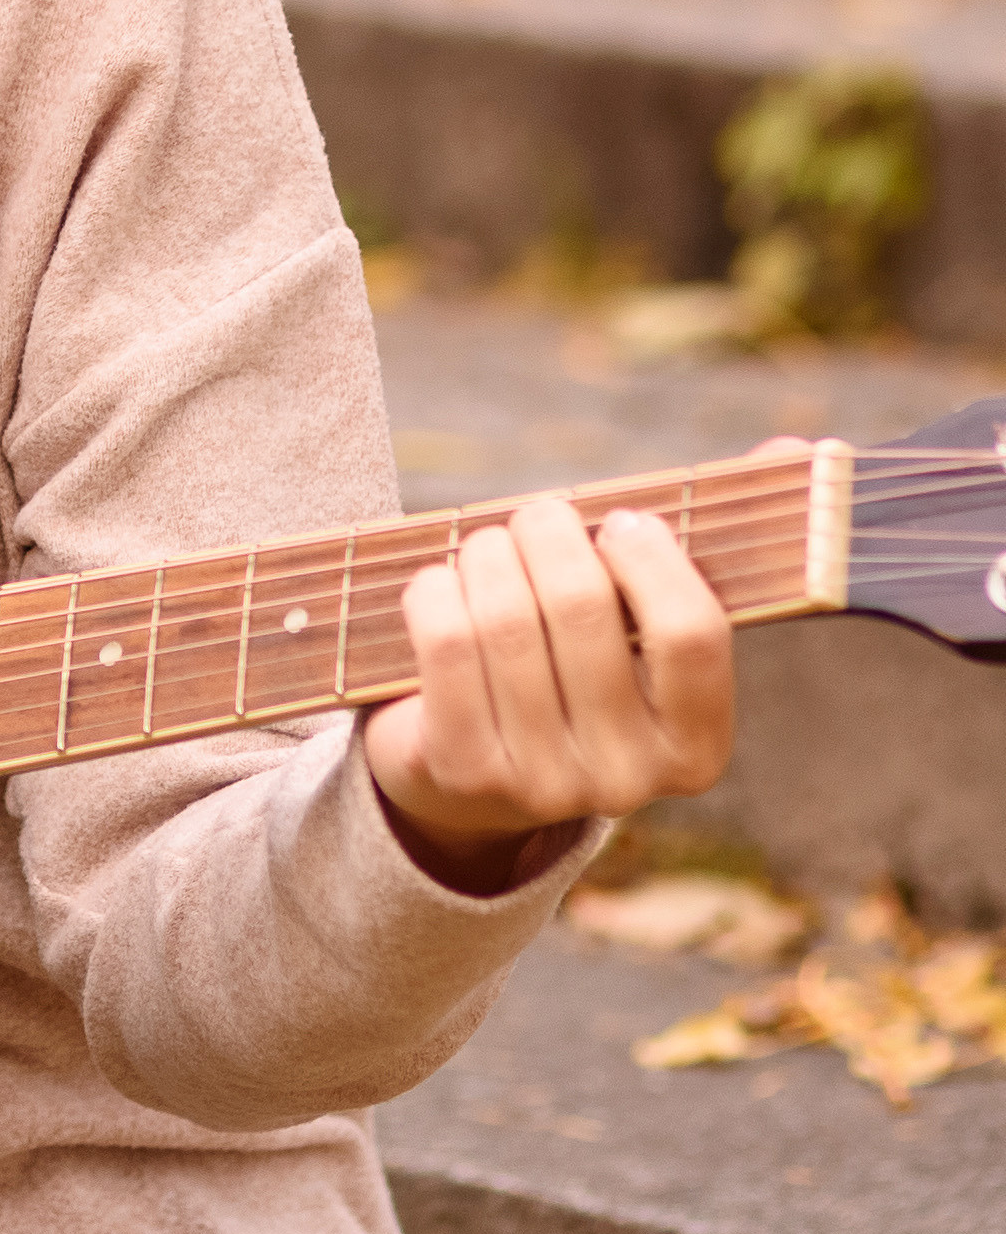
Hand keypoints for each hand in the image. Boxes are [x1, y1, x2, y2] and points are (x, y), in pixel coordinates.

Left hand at [362, 496, 734, 896]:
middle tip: (537, 519)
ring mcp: (544, 785)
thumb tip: (796, 448)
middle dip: (548, 533)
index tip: (625, 522)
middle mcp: (629, 780)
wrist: (469, 780)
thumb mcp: (644, 625)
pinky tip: (442, 586)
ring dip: (485, 555)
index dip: (651, 557)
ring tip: (487, 548)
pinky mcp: (464, 774)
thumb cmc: (574, 669)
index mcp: (698, 746)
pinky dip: (436, 591)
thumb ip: (716, 543)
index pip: (693, 633)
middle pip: (582, 607)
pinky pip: (448, 642)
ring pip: (504, 617)